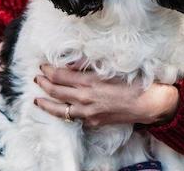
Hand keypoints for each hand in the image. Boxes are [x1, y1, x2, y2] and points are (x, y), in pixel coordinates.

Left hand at [34, 64, 178, 127]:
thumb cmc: (131, 81)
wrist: (147, 104)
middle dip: (44, 84)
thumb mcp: (108, 67)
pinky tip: (59, 110)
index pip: (60, 76)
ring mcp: (88, 113)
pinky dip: (63, 113)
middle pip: (56, 92)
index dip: (49, 70)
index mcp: (88, 82)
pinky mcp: (94, 122)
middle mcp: (85, 99)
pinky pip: (74, 118)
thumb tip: (70, 62)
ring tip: (37, 100)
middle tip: (37, 78)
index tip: (43, 65)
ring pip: (60, 110)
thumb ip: (87, 65)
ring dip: (46, 104)